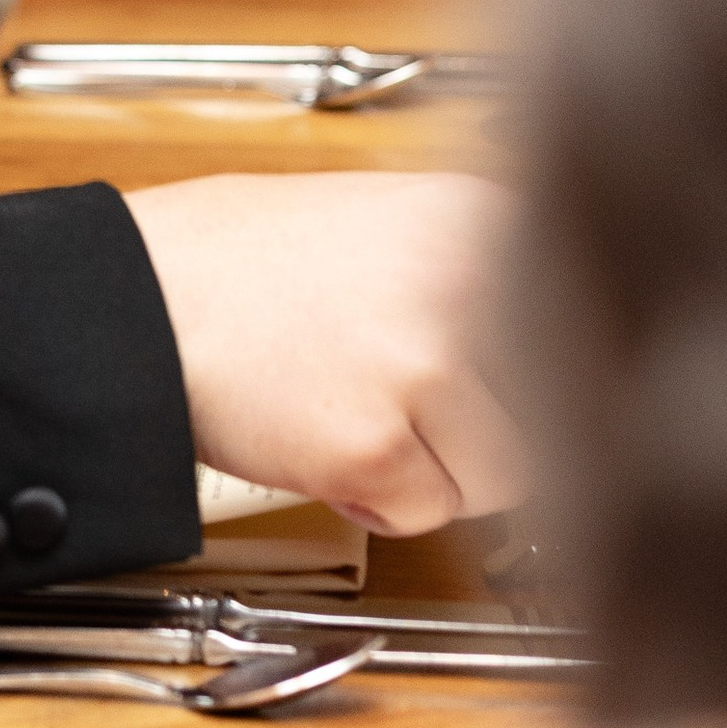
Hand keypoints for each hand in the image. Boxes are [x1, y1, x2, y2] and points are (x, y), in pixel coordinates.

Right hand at [122, 173, 524, 533]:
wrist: (139, 295)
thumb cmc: (241, 258)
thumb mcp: (385, 219)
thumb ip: (476, 270)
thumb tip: (562, 346)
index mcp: (481, 214)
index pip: (587, 325)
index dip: (546, 374)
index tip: (531, 392)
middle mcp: (471, 280)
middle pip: (558, 409)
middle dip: (492, 428)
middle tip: (417, 404)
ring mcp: (427, 363)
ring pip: (502, 476)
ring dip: (438, 469)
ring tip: (360, 411)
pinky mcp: (375, 444)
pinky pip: (422, 513)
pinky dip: (377, 497)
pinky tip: (323, 437)